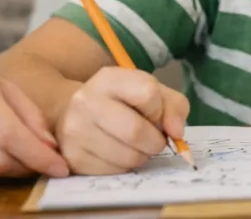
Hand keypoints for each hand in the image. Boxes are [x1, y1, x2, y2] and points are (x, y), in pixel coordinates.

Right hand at [56, 67, 189, 175]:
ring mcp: (76, 131)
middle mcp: (86, 101)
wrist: (74, 114)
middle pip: (136, 131)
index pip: (147, 92)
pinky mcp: (73, 158)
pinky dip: (125, 166)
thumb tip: (177, 133)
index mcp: (109, 78)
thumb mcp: (150, 92)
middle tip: (154, 140)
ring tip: (135, 146)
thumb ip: (173, 107)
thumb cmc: (121, 102)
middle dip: (155, 141)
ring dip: (142, 155)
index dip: (159, 109)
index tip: (155, 115)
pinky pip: (115, 171)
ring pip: (128, 156)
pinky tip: (118, 153)